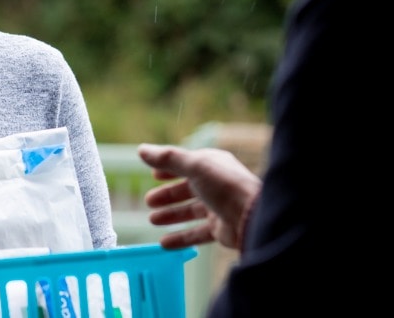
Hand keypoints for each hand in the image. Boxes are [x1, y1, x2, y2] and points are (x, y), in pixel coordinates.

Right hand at [137, 143, 260, 249]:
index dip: (170, 169)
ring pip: (191, 211)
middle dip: (168, 195)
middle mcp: (216, 185)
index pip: (187, 164)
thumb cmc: (225, 186)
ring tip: (153, 220)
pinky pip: (196, 233)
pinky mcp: (221, 229)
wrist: (252, 217)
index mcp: (213, 164)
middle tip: (148, 201)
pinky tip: (164, 243)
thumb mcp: (194, 166)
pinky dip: (180, 238)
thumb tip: (141, 150)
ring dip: (172, 215)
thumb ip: (167, 159)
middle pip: (187, 189)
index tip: (153, 175)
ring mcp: (219, 207)